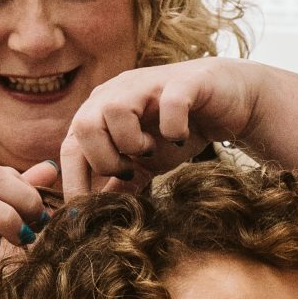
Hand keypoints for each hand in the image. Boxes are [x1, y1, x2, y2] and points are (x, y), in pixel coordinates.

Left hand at [58, 59, 263, 198]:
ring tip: (151, 150)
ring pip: (115, 110)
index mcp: (101, 112)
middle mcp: (118, 92)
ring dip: (131, 142)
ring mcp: (149, 84)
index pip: (70, 146)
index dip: (73, 181)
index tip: (84, 212)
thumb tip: (93, 216)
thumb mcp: (144, 164)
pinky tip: (179, 136)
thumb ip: (119, 184)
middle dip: (104, 160)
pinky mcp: (184, 82)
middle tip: (129, 171)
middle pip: (83, 125)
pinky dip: (172, 127)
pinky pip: (169, 103)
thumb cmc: (178, 130)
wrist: (227, 102)